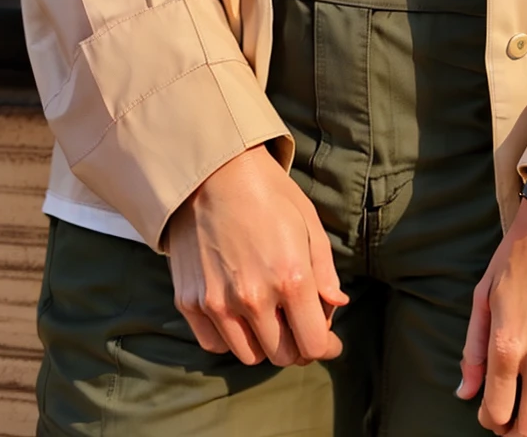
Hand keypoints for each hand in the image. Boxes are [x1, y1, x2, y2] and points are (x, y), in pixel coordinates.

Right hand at [167, 143, 348, 366]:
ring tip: (269, 318)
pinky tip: (238, 314)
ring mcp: (217, 303)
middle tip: (298, 325)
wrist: (210, 170)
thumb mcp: (307, 221)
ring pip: (249, 355)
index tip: (328, 342)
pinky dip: (229, 338)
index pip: (313, 344)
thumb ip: (324, 270)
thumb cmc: (266, 191)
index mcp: (290, 278)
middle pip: (282, 355)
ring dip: (264, 343)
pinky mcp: (189, 301)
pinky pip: (214, 344)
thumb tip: (337, 305)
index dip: (325, 346)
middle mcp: (253, 298)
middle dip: (297, 345)